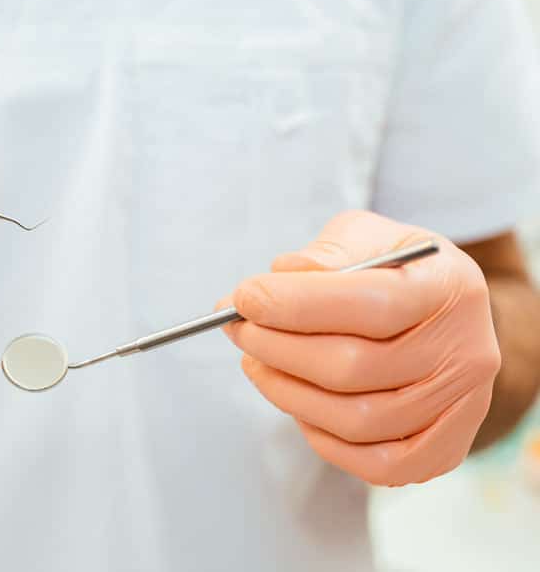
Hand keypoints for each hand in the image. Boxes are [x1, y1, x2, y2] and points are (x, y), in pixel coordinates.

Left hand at [221, 211, 499, 485]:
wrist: (446, 311)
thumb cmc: (396, 269)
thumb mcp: (367, 237)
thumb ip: (325, 255)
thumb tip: (274, 278)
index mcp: (448, 288)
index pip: (367, 304)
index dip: (294, 305)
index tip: (242, 299)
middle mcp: (465, 352)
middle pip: (352, 368)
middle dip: (276, 348)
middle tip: (238, 329)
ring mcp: (461, 407)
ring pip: (355, 420)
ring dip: (286, 392)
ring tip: (255, 361)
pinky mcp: (444, 448)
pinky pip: (374, 464)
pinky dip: (323, 438)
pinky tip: (296, 401)